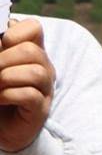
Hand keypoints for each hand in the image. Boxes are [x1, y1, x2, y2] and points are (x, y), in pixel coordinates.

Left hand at [0, 18, 54, 154]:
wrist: (0, 127)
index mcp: (30, 51)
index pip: (33, 27)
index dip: (15, 32)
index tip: (1, 45)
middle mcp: (42, 67)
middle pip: (31, 51)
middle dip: (3, 59)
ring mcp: (44, 89)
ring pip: (36, 72)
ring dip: (7, 77)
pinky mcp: (40, 109)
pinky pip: (30, 95)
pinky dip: (9, 95)